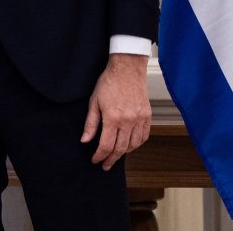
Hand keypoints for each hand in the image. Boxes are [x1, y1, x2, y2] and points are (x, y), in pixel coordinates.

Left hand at [81, 53, 150, 169]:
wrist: (127, 68)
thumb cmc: (109, 82)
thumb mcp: (94, 102)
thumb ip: (90, 124)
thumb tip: (85, 140)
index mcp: (113, 117)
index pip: (106, 145)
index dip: (100, 156)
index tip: (96, 160)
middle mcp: (128, 120)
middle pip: (120, 149)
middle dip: (111, 159)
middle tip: (106, 165)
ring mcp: (139, 118)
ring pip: (133, 145)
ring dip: (124, 153)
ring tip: (116, 155)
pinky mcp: (147, 115)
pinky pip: (144, 136)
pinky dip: (137, 144)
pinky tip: (130, 145)